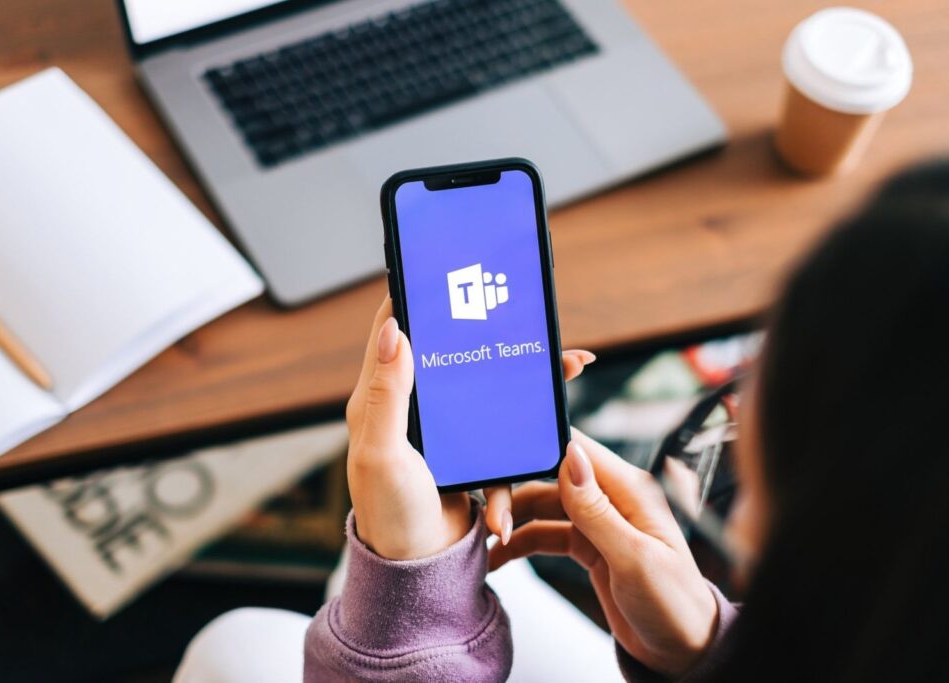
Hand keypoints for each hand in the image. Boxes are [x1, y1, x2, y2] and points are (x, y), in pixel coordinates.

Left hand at [346, 296, 593, 559]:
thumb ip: (387, 393)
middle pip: (454, 353)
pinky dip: (528, 440)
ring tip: (568, 365)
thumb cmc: (389, 514)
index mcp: (380, 398)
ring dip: (528, 379)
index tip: (446, 270)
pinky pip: (505, 433)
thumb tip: (395, 329)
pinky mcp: (469, 452)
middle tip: (527, 314)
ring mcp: (442, 430)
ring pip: (488, 388)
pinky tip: (554, 437)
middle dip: (492, 332)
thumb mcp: (381, 452)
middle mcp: (410, 407)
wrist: (419, 570)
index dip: (416, 298)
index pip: (392, 331)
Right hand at [488, 430, 718, 676]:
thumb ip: (599, 510)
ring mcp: (597, 521)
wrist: (681, 648)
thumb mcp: (634, 559)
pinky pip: (544, 532)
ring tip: (489, 543)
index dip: (534, 452)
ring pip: (541, 503)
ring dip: (512, 518)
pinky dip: (520, 542)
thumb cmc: (674, 605)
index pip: (574, 451)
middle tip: (492, 524)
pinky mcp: (587, 545)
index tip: (501, 469)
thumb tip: (571, 459)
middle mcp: (611, 497)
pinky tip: (499, 556)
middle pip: (549, 476)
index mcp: (630, 488)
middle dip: (514, 493)